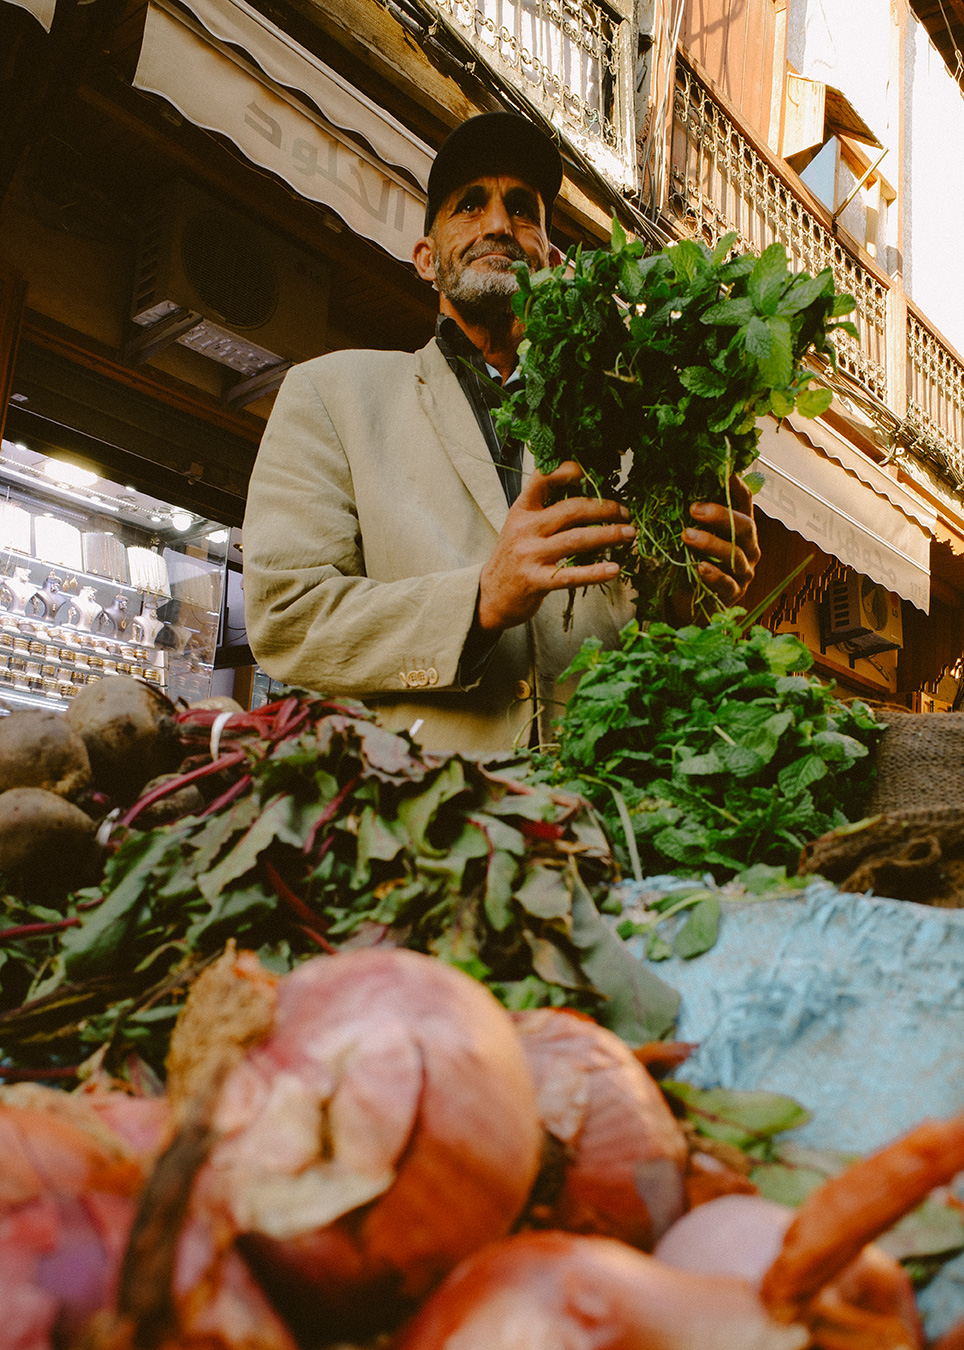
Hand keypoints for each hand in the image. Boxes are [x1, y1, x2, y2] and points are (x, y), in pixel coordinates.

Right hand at [478, 462, 635, 630]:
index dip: (568, 471)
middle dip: (605, 509)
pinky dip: (596, 572)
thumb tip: (586, 491)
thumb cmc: (514, 557)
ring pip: (577, 539)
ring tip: (629, 534)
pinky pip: (571, 575)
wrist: (490, 595)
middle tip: (625, 513)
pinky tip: (614, 569)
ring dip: (609, 535)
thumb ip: (545, 509)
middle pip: (572, 510)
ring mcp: (530, 555)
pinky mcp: (536, 581)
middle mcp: (525, 528)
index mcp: (522, 509)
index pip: (543, 478)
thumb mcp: (521, 525)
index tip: (592, 474)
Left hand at [669, 474, 760, 623]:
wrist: (690, 602)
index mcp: (740, 528)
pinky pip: (728, 583)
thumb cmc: (691, 561)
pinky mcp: (733, 594)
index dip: (736, 487)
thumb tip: (673, 482)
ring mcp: (743, 572)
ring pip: (735, 554)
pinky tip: (700, 567)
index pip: (744, 502)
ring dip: (711, 543)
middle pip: (744, 527)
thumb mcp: (691, 534)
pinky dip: (714, 575)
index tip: (724, 472)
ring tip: (686, 535)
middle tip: (693, 508)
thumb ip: (691, 515)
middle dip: (720, 515)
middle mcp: (748, 547)